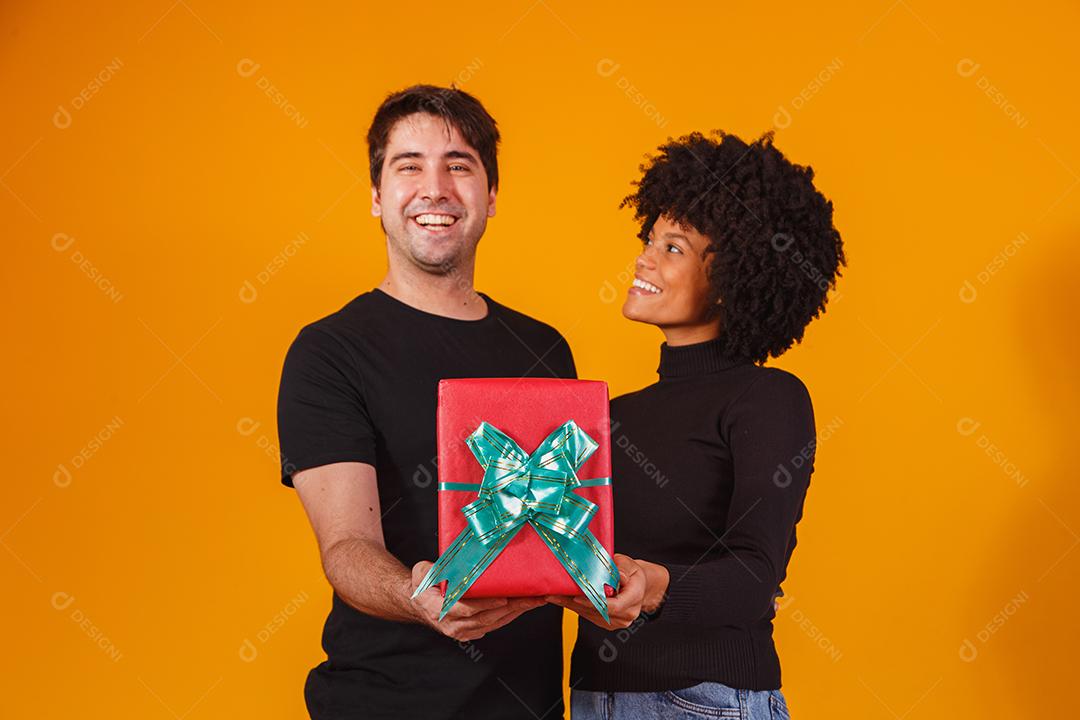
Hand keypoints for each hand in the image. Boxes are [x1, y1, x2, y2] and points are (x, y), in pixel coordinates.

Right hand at [409, 561, 545, 641]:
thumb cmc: (423, 584)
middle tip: (532, 597)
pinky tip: (524, 606)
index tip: (503, 597)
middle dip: (512, 607)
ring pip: (494, 623)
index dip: (485, 604)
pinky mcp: (472, 632)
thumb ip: (433, 569)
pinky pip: (495, 625)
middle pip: (486, 617)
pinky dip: (510, 615)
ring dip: (516, 612)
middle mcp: (451, 625)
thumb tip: (451, 564)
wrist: (419, 604)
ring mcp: (462, 632)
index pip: (465, 609)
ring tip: (535, 600)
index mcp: (438, 609)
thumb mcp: (422, 572)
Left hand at [545, 554, 667, 629]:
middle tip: (554, 594)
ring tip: (552, 595)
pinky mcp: (605, 622)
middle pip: (596, 611)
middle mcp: (626, 615)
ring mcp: (616, 622)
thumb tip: (616, 574)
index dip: (593, 601)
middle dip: (574, 602)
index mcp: (634, 599)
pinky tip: (560, 599)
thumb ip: (621, 568)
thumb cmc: (632, 573)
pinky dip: (573, 607)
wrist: (638, 586)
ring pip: (589, 614)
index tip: (577, 596)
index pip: (612, 605)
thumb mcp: (629, 564)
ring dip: (569, 605)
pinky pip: (587, 615)